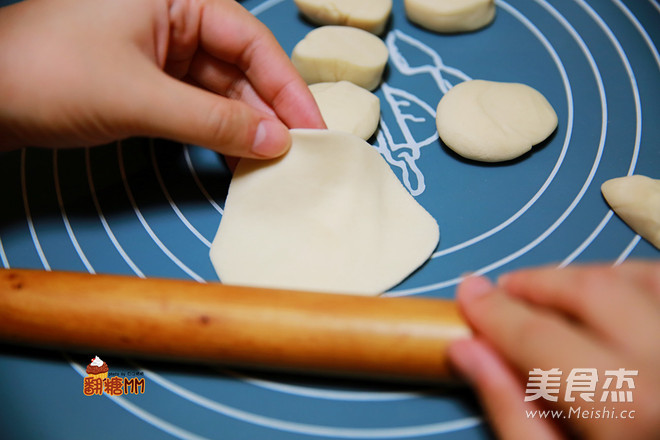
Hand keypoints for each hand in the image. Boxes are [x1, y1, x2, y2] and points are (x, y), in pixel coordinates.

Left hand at [0, 0, 324, 156]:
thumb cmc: (51, 75)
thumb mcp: (140, 98)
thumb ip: (212, 122)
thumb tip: (275, 142)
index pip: (250, 42)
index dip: (286, 88)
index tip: (313, 129)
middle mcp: (175, 17)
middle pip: (241, 68)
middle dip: (269, 113)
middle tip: (300, 155)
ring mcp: (163, 52)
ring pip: (221, 92)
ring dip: (245, 129)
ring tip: (275, 166)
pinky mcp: (150, 82)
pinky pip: (197, 108)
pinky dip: (217, 134)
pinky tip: (240, 160)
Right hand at [448, 261, 659, 439]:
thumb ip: (511, 412)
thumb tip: (469, 351)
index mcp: (627, 407)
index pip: (539, 335)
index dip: (494, 311)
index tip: (470, 294)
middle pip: (593, 291)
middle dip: (538, 283)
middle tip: (507, 292)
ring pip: (641, 277)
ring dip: (589, 277)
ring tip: (557, 295)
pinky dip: (636, 283)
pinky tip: (616, 301)